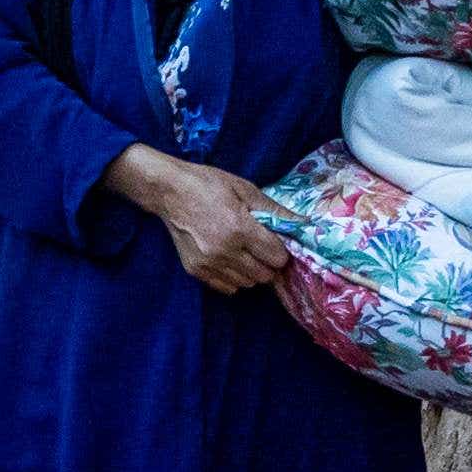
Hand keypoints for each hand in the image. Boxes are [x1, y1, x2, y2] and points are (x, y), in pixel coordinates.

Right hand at [114, 147, 289, 292]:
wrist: (168, 191)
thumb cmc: (208, 184)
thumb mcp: (244, 189)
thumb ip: (274, 210)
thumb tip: (303, 224)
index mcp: (239, 228)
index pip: (277, 257)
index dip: (280, 250)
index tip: (274, 241)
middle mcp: (224, 251)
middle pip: (264, 275)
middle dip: (268, 262)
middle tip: (260, 247)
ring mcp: (208, 263)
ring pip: (247, 284)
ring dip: (251, 271)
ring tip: (242, 251)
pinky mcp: (195, 270)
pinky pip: (227, 288)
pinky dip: (233, 277)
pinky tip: (228, 259)